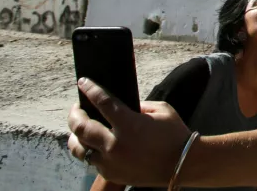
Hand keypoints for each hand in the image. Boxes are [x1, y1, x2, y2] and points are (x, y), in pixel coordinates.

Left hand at [67, 77, 191, 186]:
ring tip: (79, 129)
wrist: (182, 164)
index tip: (83, 82)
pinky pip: (91, 161)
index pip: (102, 102)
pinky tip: (94, 144)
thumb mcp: (162, 110)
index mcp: (129, 124)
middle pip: (81, 127)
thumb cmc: (175, 135)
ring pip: (79, 148)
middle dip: (74, 114)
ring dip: (75, 136)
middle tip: (77, 108)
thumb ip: (140, 106)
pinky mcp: (111, 173)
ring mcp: (110, 161)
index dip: (90, 90)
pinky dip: (90, 150)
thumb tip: (123, 106)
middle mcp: (115, 144)